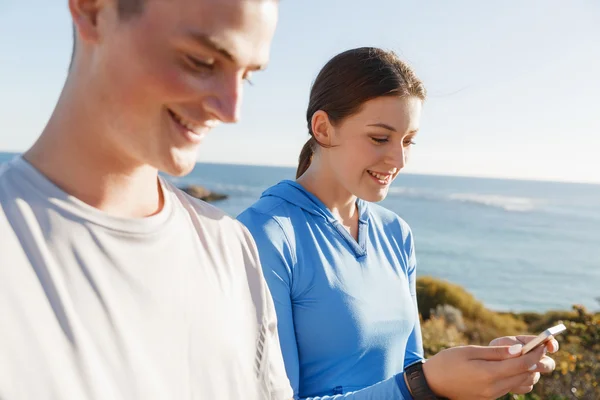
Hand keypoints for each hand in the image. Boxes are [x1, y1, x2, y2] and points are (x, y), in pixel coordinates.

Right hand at [422, 343, 547, 399]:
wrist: (432, 383)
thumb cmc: (447, 362)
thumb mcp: (469, 351)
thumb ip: (495, 352)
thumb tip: (519, 349)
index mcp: (488, 374)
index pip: (522, 364)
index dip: (535, 352)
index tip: (542, 342)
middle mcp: (493, 388)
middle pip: (525, 375)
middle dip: (536, 361)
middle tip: (541, 347)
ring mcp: (492, 395)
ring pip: (521, 383)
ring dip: (529, 370)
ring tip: (528, 356)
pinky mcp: (489, 398)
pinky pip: (511, 388)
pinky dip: (518, 377)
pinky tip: (513, 367)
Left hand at [489, 335, 557, 393]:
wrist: (485, 366)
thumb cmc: (492, 351)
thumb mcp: (499, 344)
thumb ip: (510, 344)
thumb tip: (521, 348)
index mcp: (529, 344)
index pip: (547, 342)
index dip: (552, 344)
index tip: (551, 346)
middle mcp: (533, 358)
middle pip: (548, 363)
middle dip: (541, 365)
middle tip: (531, 366)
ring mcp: (531, 372)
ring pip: (536, 376)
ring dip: (524, 374)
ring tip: (507, 371)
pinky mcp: (525, 384)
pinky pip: (527, 386)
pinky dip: (517, 384)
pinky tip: (506, 380)